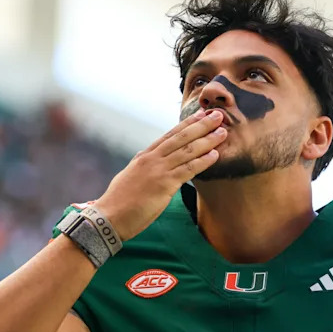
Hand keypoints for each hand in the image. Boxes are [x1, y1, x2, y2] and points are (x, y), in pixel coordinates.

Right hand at [95, 109, 225, 240]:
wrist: (109, 217)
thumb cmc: (119, 202)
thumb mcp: (131, 177)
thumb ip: (144, 168)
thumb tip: (152, 164)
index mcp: (144, 156)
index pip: (170, 135)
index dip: (187, 123)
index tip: (201, 114)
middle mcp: (152, 159)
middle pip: (181, 137)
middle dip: (201, 125)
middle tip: (218, 114)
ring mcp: (158, 170)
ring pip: (187, 150)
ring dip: (208, 140)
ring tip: (223, 131)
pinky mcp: (164, 185)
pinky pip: (188, 169)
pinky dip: (203, 161)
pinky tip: (215, 155)